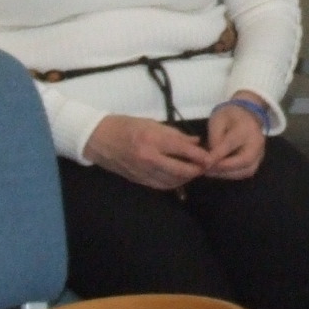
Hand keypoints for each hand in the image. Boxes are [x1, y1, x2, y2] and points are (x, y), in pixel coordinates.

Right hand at [86, 115, 211, 189]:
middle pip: (179, 171)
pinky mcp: (137, 179)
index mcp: (152, 140)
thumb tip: (196, 142)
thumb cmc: (126, 126)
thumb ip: (175, 134)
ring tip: (194, 171)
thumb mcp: (152, 123)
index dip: (200, 156)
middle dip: (196, 171)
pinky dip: (172, 183)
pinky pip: (159, 185)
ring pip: (171, 181)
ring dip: (185, 178)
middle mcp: (148, 158)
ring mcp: (142, 171)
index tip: (211, 157)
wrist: (98, 139)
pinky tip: (179, 178)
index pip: (183, 150)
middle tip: (206, 167)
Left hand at [204, 94, 268, 179]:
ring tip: (210, 172)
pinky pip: (247, 171)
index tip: (204, 163)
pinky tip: (219, 172)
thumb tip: (210, 158)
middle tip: (206, 170)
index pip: (231, 144)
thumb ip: (214, 138)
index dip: (217, 156)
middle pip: (245, 161)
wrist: (247, 113)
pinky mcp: (258, 160)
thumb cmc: (229, 116)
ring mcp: (260, 152)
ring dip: (227, 174)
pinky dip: (232, 174)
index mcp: (245, 128)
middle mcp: (257, 142)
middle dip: (224, 169)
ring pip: (247, 170)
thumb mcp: (217, 121)